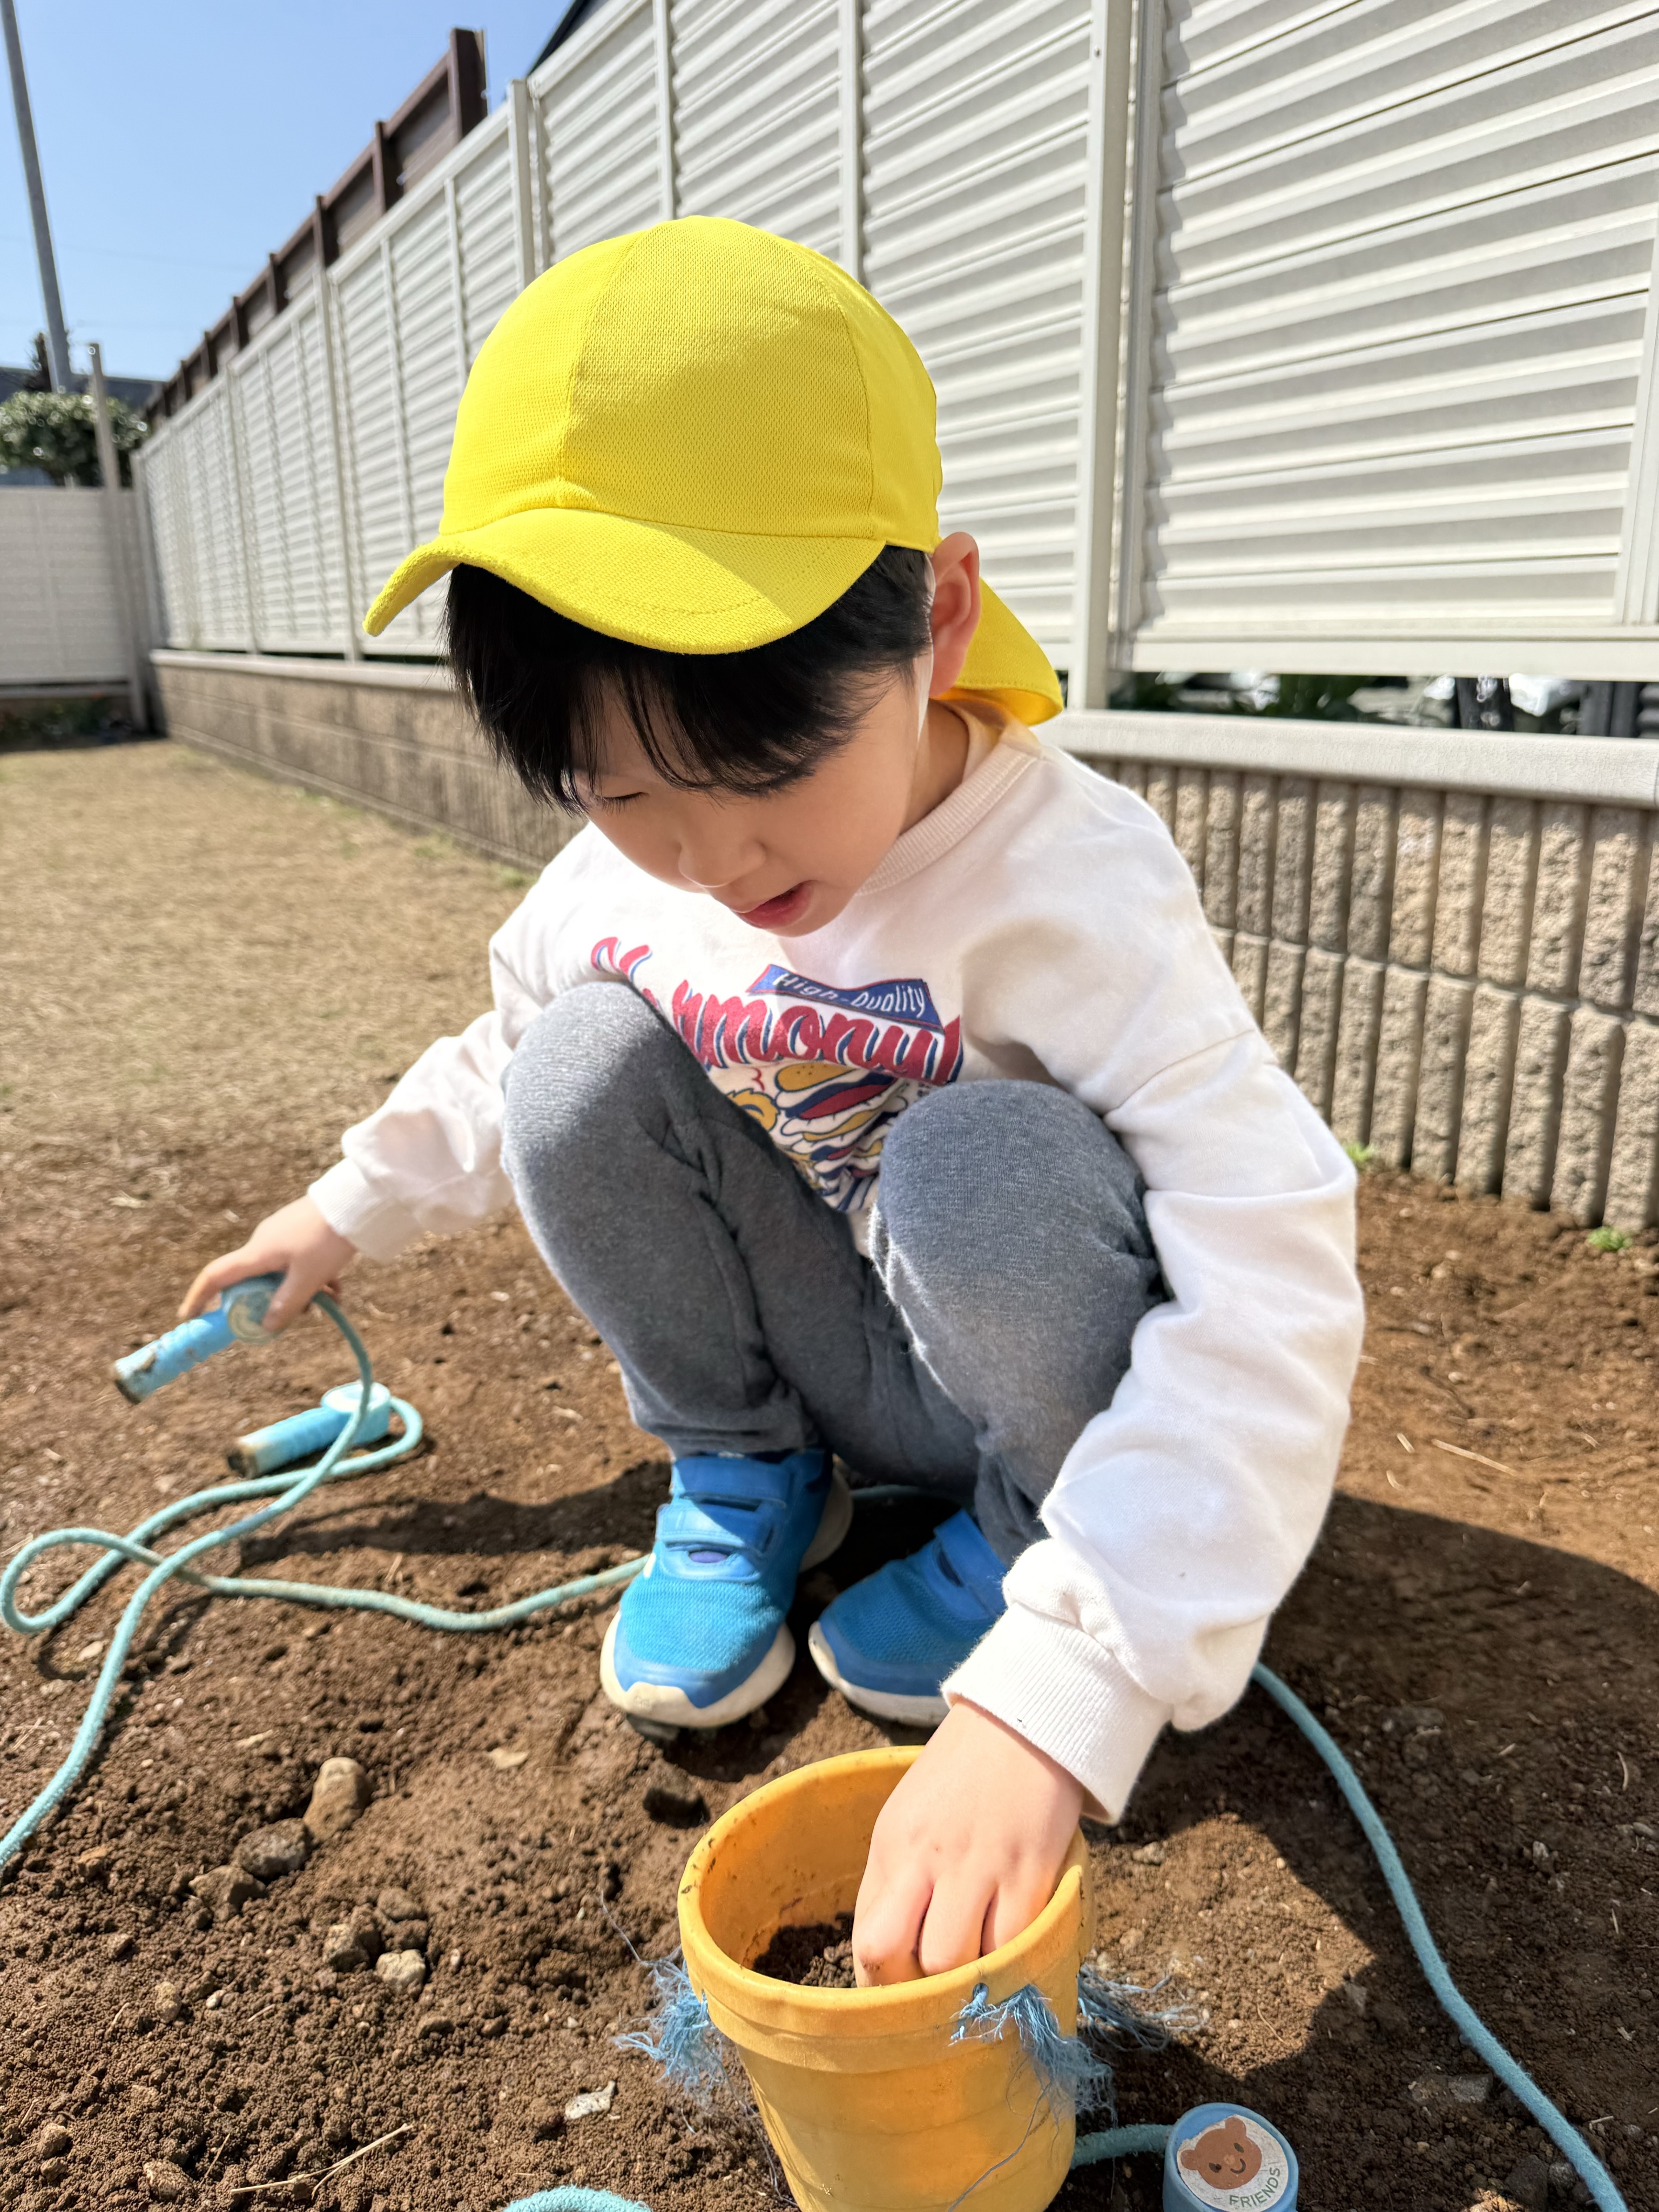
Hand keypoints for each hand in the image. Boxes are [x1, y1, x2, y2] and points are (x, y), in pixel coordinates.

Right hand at [179, 1195, 357, 1334]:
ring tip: (330, 1300)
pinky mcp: (298, 1232)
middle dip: (271, 1302)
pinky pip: (296, 1262)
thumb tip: (265, 1326)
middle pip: (252, 1281)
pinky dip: (311, 1278)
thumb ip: (286, 1305)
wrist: (357, 1203)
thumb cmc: (328, 1240)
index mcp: (257, 1253)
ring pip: (279, 1274)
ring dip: (299, 1292)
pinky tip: (337, 1289)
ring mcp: (280, 1235)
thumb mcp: (307, 1279)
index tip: (190, 1317)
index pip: (216, 1276)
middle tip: (299, 1314)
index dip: (198, 1297)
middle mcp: (262, 1242)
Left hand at [852, 1700, 1083, 1985]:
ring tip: (978, 1974)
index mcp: (893, 1846)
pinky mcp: (1031, 1870)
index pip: (868, 1940)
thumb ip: (893, 1885)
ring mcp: (981, 1865)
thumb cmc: (960, 1776)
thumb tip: (882, 1961)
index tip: (897, 2005)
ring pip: (957, 1962)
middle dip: (916, 1992)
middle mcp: (928, 1858)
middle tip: (937, 1997)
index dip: (880, 1986)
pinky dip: (1012, 1963)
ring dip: (966, 1983)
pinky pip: (1014, 1945)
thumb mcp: (906, 1819)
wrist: (1025, 1723)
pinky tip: (1014, 1953)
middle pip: (902, 1958)